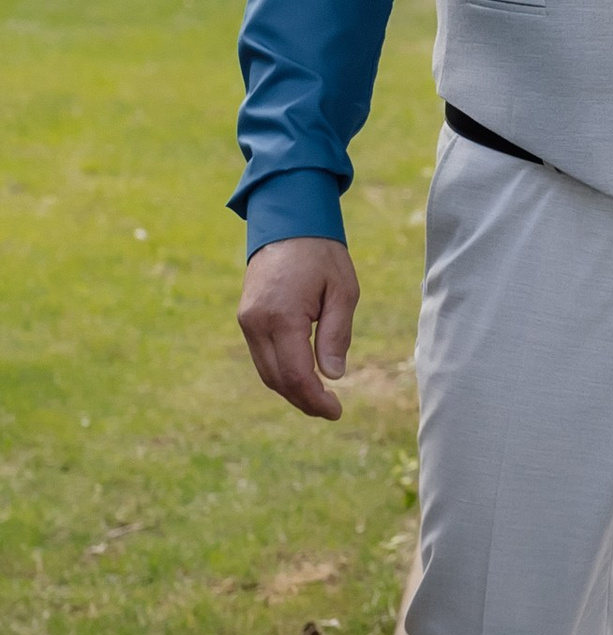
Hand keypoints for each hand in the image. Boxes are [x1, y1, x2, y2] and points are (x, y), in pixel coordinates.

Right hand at [240, 237, 360, 420]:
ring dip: (290, 390)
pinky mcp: (246, 317)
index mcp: (281, 317)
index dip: (315, 399)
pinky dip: (280, 372)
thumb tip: (333, 375)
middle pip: (276, 379)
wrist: (288, 222)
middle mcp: (256, 322)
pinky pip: (261, 356)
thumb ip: (337, 334)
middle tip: (331, 410)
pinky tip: (302, 376)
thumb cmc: (322, 254)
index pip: (295, 374)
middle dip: (303, 400)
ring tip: (319, 398)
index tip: (336, 412)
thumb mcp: (343, 291)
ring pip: (265, 371)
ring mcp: (247, 320)